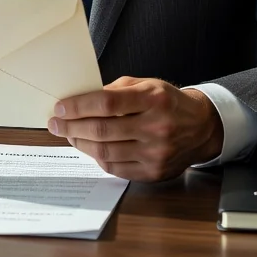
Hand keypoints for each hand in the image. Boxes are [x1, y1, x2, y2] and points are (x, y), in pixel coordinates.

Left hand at [47, 76, 223, 180]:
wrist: (201, 127)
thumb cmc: (168, 103)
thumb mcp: (147, 85)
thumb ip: (116, 90)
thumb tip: (81, 100)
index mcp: (153, 99)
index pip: (106, 103)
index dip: (78, 106)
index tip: (60, 107)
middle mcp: (156, 127)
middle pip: (102, 130)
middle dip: (71, 126)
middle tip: (55, 123)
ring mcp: (156, 152)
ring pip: (105, 152)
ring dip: (80, 144)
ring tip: (69, 135)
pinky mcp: (154, 172)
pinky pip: (116, 168)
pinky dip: (97, 158)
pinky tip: (90, 148)